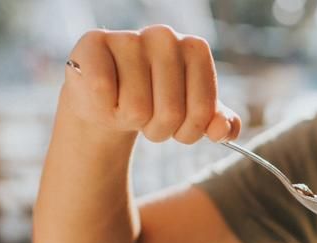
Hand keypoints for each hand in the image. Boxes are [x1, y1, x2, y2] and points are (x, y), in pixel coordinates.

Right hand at [60, 26, 241, 143]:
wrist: (107, 99)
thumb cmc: (153, 103)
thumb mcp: (192, 116)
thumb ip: (219, 123)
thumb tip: (223, 130)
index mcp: (195, 49)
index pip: (203, 112)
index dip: (188, 132)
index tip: (177, 126)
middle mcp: (165, 36)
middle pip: (170, 113)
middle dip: (158, 130)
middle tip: (146, 118)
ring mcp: (129, 38)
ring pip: (136, 109)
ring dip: (128, 121)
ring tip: (123, 106)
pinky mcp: (93, 45)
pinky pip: (103, 93)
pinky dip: (102, 108)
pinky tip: (103, 97)